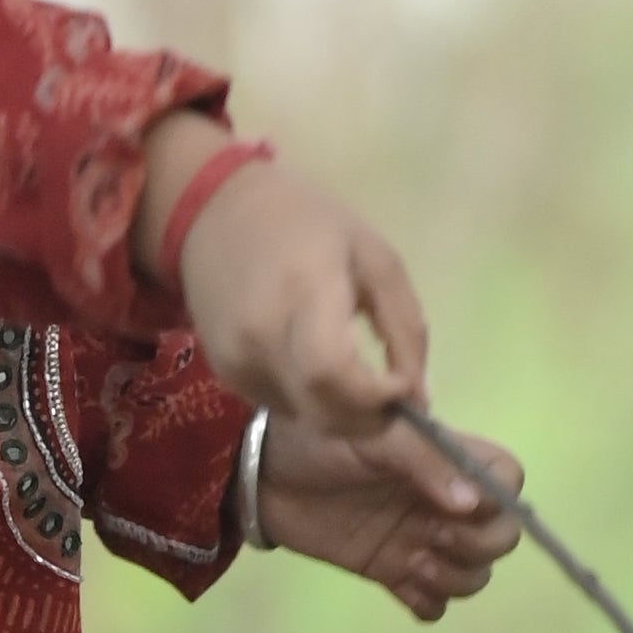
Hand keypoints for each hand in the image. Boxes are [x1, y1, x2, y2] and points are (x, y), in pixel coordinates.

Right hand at [157, 151, 446, 459]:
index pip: (333, 373)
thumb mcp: (374, 256)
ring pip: (304, 419)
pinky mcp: (224, 373)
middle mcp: (261, 334)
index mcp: (304, 289)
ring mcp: (236, 358)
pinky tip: (320, 371)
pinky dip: (312, 404)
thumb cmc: (306, 223)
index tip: (405, 388)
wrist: (214, 212)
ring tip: (360, 383)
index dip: (375, 397)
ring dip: (343, 415)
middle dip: (369, 420)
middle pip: (321, 411)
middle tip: (393, 400)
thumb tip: (418, 397)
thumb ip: (404, 328)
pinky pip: (282, 407)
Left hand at [258, 414, 522, 622]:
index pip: (506, 480)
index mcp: (444, 460)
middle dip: (478, 546)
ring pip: (474, 575)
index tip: (457, 507)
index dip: (497, 500)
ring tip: (411, 562)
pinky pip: (434, 604)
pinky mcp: (392, 572)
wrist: (261, 478)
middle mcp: (442, 502)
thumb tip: (473, 502)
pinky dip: (427, 602)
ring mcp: (420, 540)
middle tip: (429, 536)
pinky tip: (398, 583)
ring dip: (454, 577)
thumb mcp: (370, 435)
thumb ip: (423, 460)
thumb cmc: (315, 442)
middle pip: (501, 536)